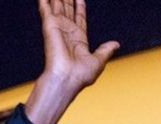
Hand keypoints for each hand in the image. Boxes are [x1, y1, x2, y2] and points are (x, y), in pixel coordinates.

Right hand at [25, 0, 118, 123]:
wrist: (66, 79)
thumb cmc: (81, 75)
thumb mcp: (98, 61)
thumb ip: (106, 50)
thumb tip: (116, 44)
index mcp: (79, 39)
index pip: (79, 19)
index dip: (80, 8)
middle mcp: (67, 32)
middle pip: (68, 10)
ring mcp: (58, 28)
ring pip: (57, 6)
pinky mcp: (50, 26)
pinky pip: (46, 9)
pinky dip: (45, 1)